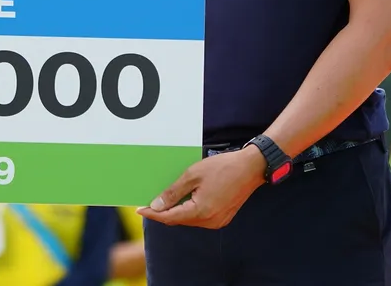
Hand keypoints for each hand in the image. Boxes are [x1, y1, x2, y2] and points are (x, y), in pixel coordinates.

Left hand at [137, 145, 265, 228]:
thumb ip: (173, 192)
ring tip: (164, 199)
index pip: (170, 218)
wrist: (251, 168)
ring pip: (189, 219)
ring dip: (176, 211)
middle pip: (179, 220)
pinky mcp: (223, 218)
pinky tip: (183, 199)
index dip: (153, 214)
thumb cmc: (222, 167)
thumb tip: (157, 206)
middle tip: (148, 203)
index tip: (139, 210)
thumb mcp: (193, 175)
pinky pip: (200, 217)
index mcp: (201, 212)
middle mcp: (210, 221)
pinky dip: (189, 210)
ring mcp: (218, 221)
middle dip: (163, 212)